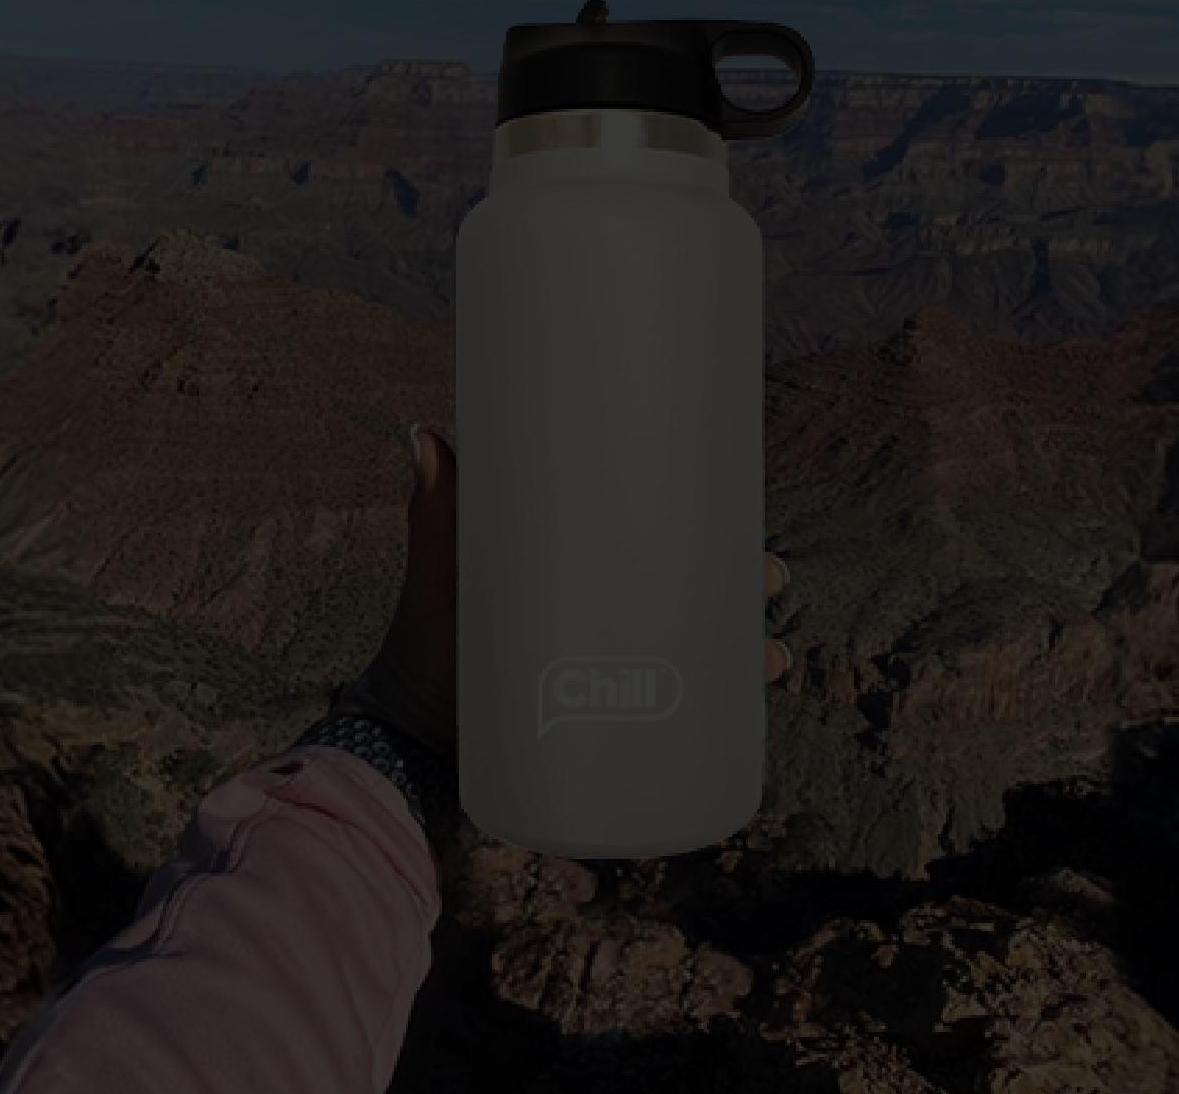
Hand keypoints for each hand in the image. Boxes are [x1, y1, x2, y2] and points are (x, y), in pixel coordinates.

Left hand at [342, 426, 791, 757]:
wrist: (410, 742)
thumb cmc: (425, 646)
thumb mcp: (442, 575)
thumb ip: (437, 513)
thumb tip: (426, 435)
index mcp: (584, 569)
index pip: (660, 531)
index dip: (713, 515)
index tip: (745, 498)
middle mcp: (612, 620)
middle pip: (700, 590)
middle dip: (749, 581)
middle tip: (767, 576)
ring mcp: (619, 676)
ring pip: (705, 654)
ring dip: (750, 652)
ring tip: (768, 657)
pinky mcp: (616, 730)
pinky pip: (687, 719)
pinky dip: (727, 715)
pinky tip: (753, 714)